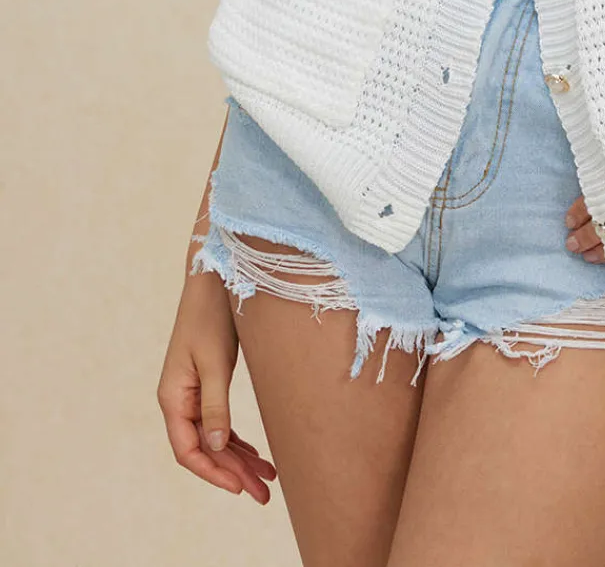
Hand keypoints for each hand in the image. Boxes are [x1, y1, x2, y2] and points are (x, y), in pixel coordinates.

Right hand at [157, 263, 277, 502]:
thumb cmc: (212, 313)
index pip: (188, 450)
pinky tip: (257, 453)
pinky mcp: (207, 381)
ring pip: (214, 438)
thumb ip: (214, 405)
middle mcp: (179, 398)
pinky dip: (237, 439)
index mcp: (173, 396)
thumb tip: (214, 447)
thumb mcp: (215, 361)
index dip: (214, 473)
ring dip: (239, 459)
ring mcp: (192, 391)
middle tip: (265, 494)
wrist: (214, 273)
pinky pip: (219, 422)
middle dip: (233, 473)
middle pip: (204, 449)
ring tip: (268, 479)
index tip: (240, 489)